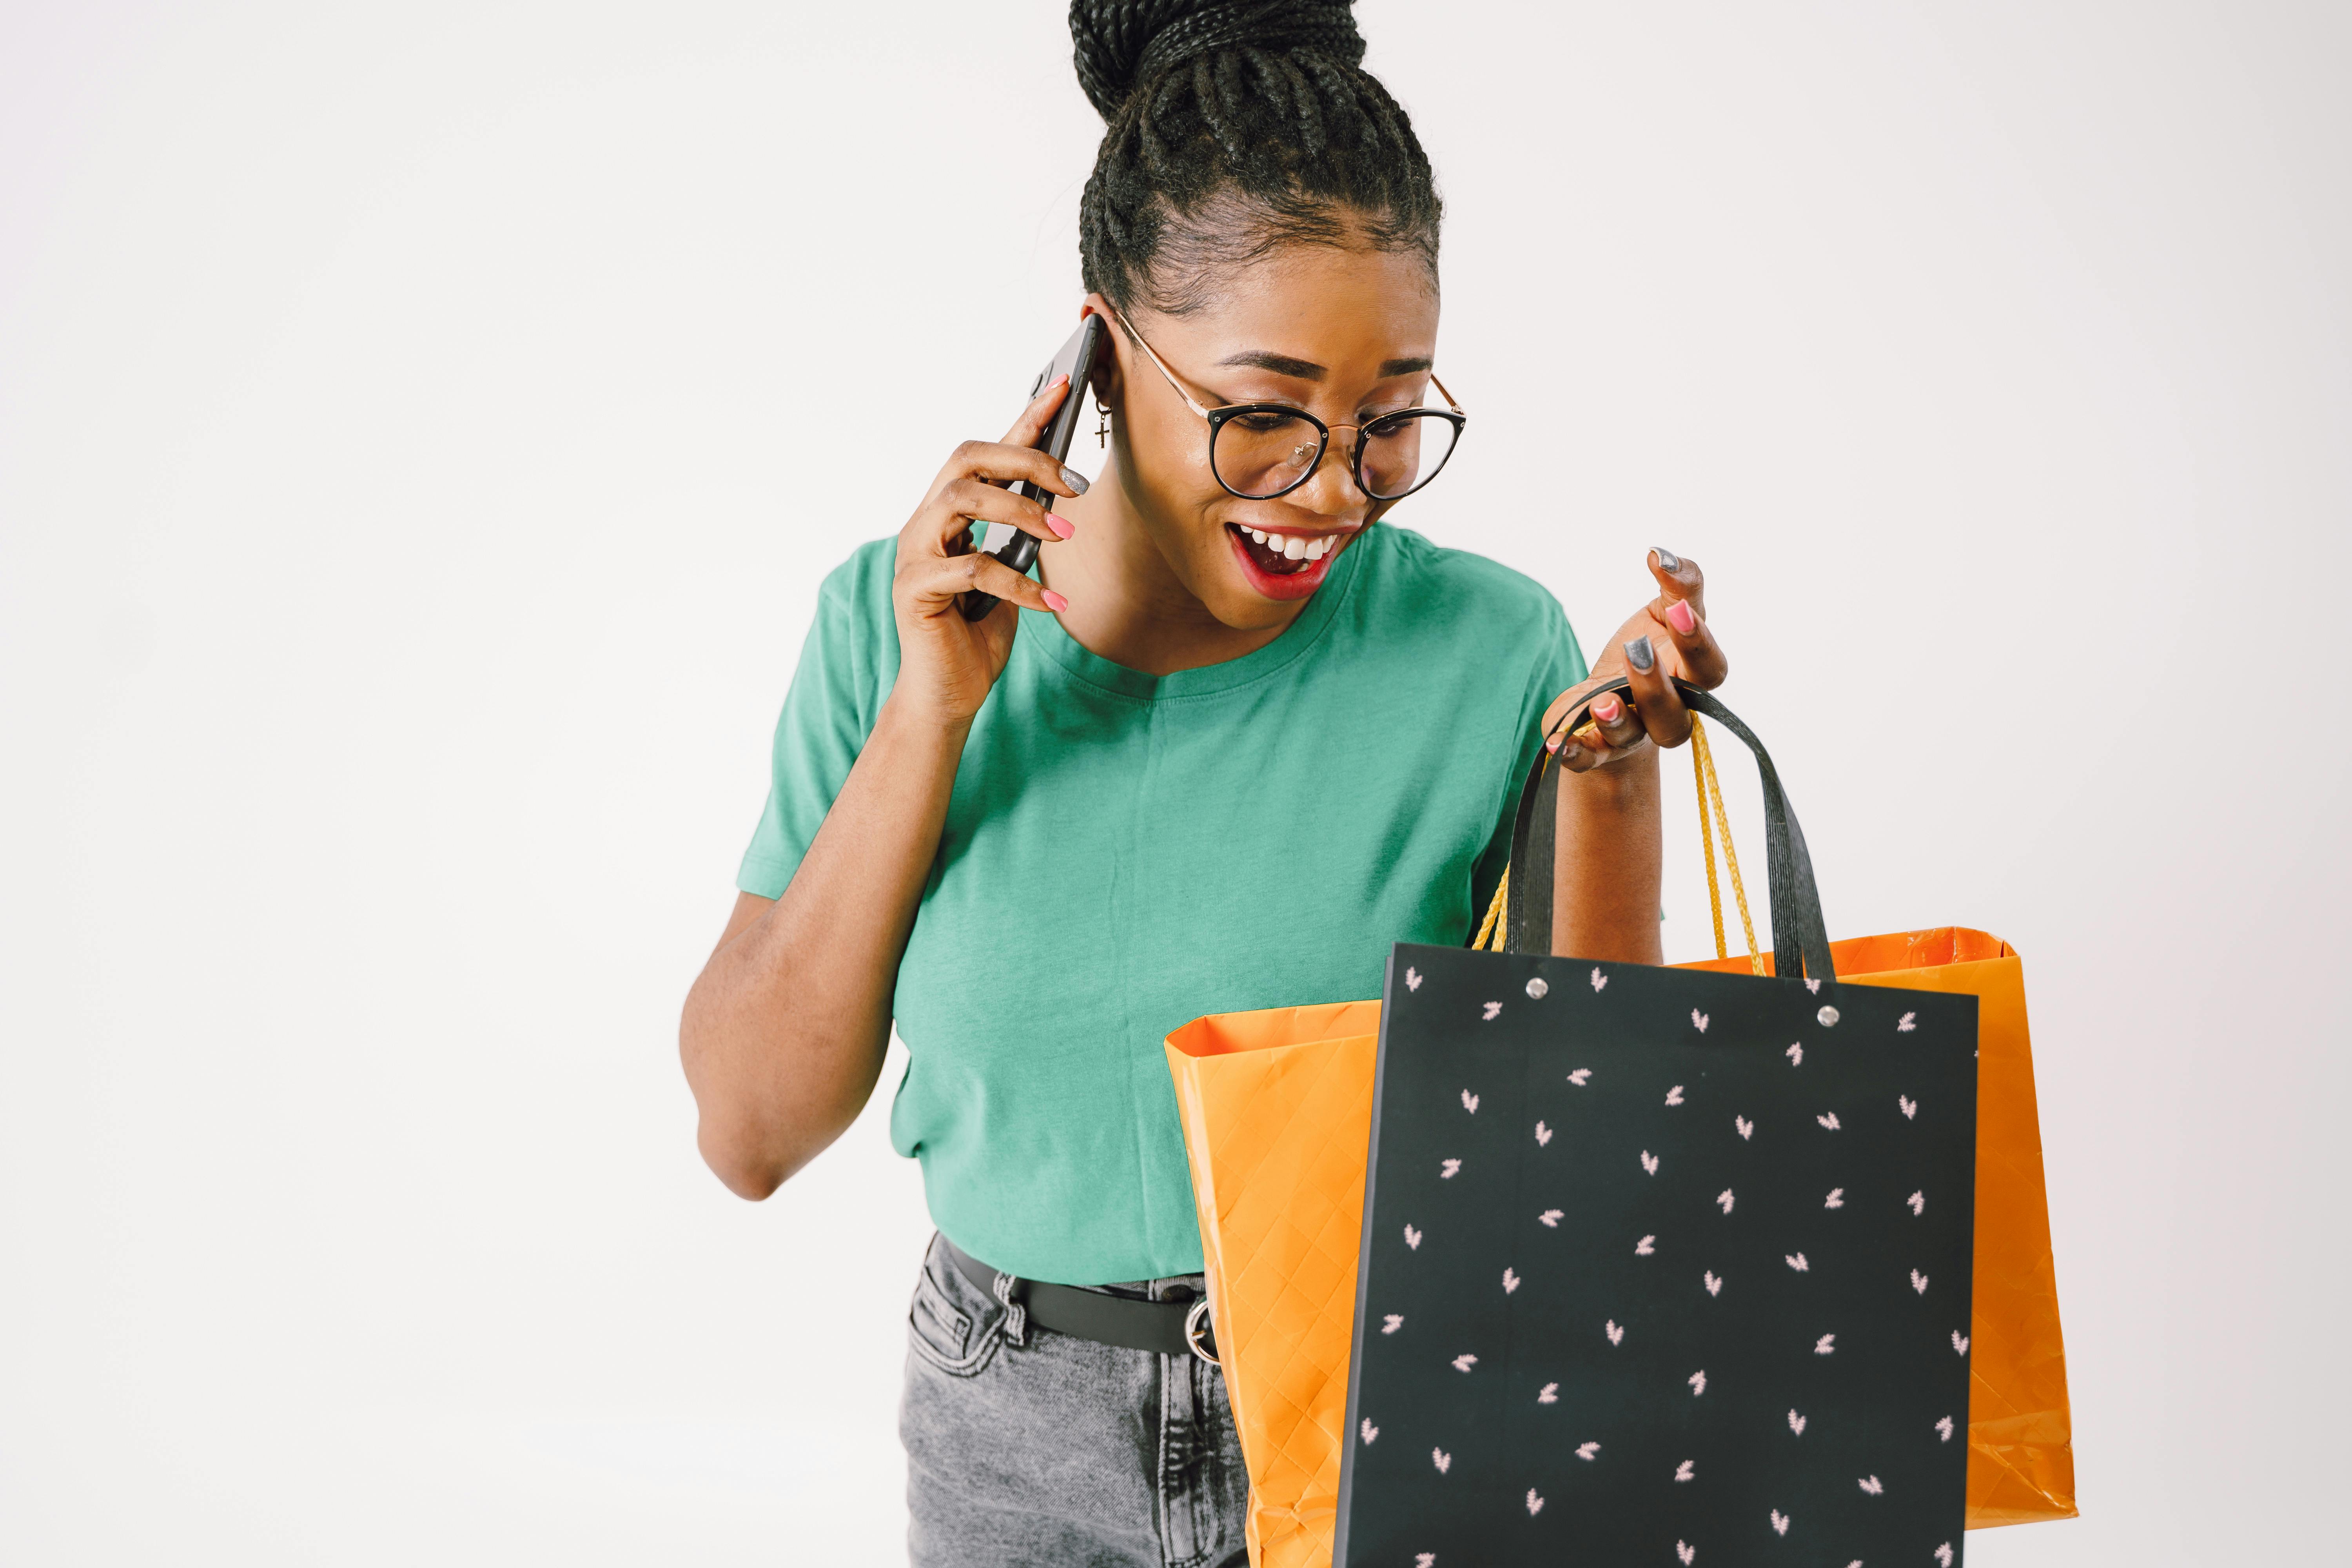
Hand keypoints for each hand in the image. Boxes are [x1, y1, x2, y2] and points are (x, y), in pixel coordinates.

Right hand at [890, 375, 1086, 725]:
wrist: (948, 694)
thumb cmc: (979, 633)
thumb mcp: (1012, 574)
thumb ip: (1023, 536)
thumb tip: (1059, 498)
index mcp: (948, 515)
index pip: (986, 453)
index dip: (1024, 418)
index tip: (1064, 386)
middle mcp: (925, 524)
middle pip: (966, 460)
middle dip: (1023, 459)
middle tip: (1074, 484)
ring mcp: (913, 554)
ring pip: (961, 499)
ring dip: (1020, 510)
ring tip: (1064, 533)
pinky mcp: (914, 589)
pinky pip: (971, 568)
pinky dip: (1019, 583)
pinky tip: (1051, 604)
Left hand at [1541, 549, 1728, 772]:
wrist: (1610, 698)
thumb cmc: (1648, 651)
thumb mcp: (1664, 613)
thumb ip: (1679, 585)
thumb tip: (1662, 554)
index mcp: (1690, 677)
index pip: (1707, 665)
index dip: (1697, 640)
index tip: (1679, 609)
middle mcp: (1667, 713)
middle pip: (1672, 711)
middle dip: (1656, 684)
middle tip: (1636, 650)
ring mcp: (1632, 735)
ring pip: (1632, 736)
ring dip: (1617, 721)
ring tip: (1600, 702)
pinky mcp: (1595, 748)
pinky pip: (1587, 758)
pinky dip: (1573, 754)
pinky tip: (1555, 744)